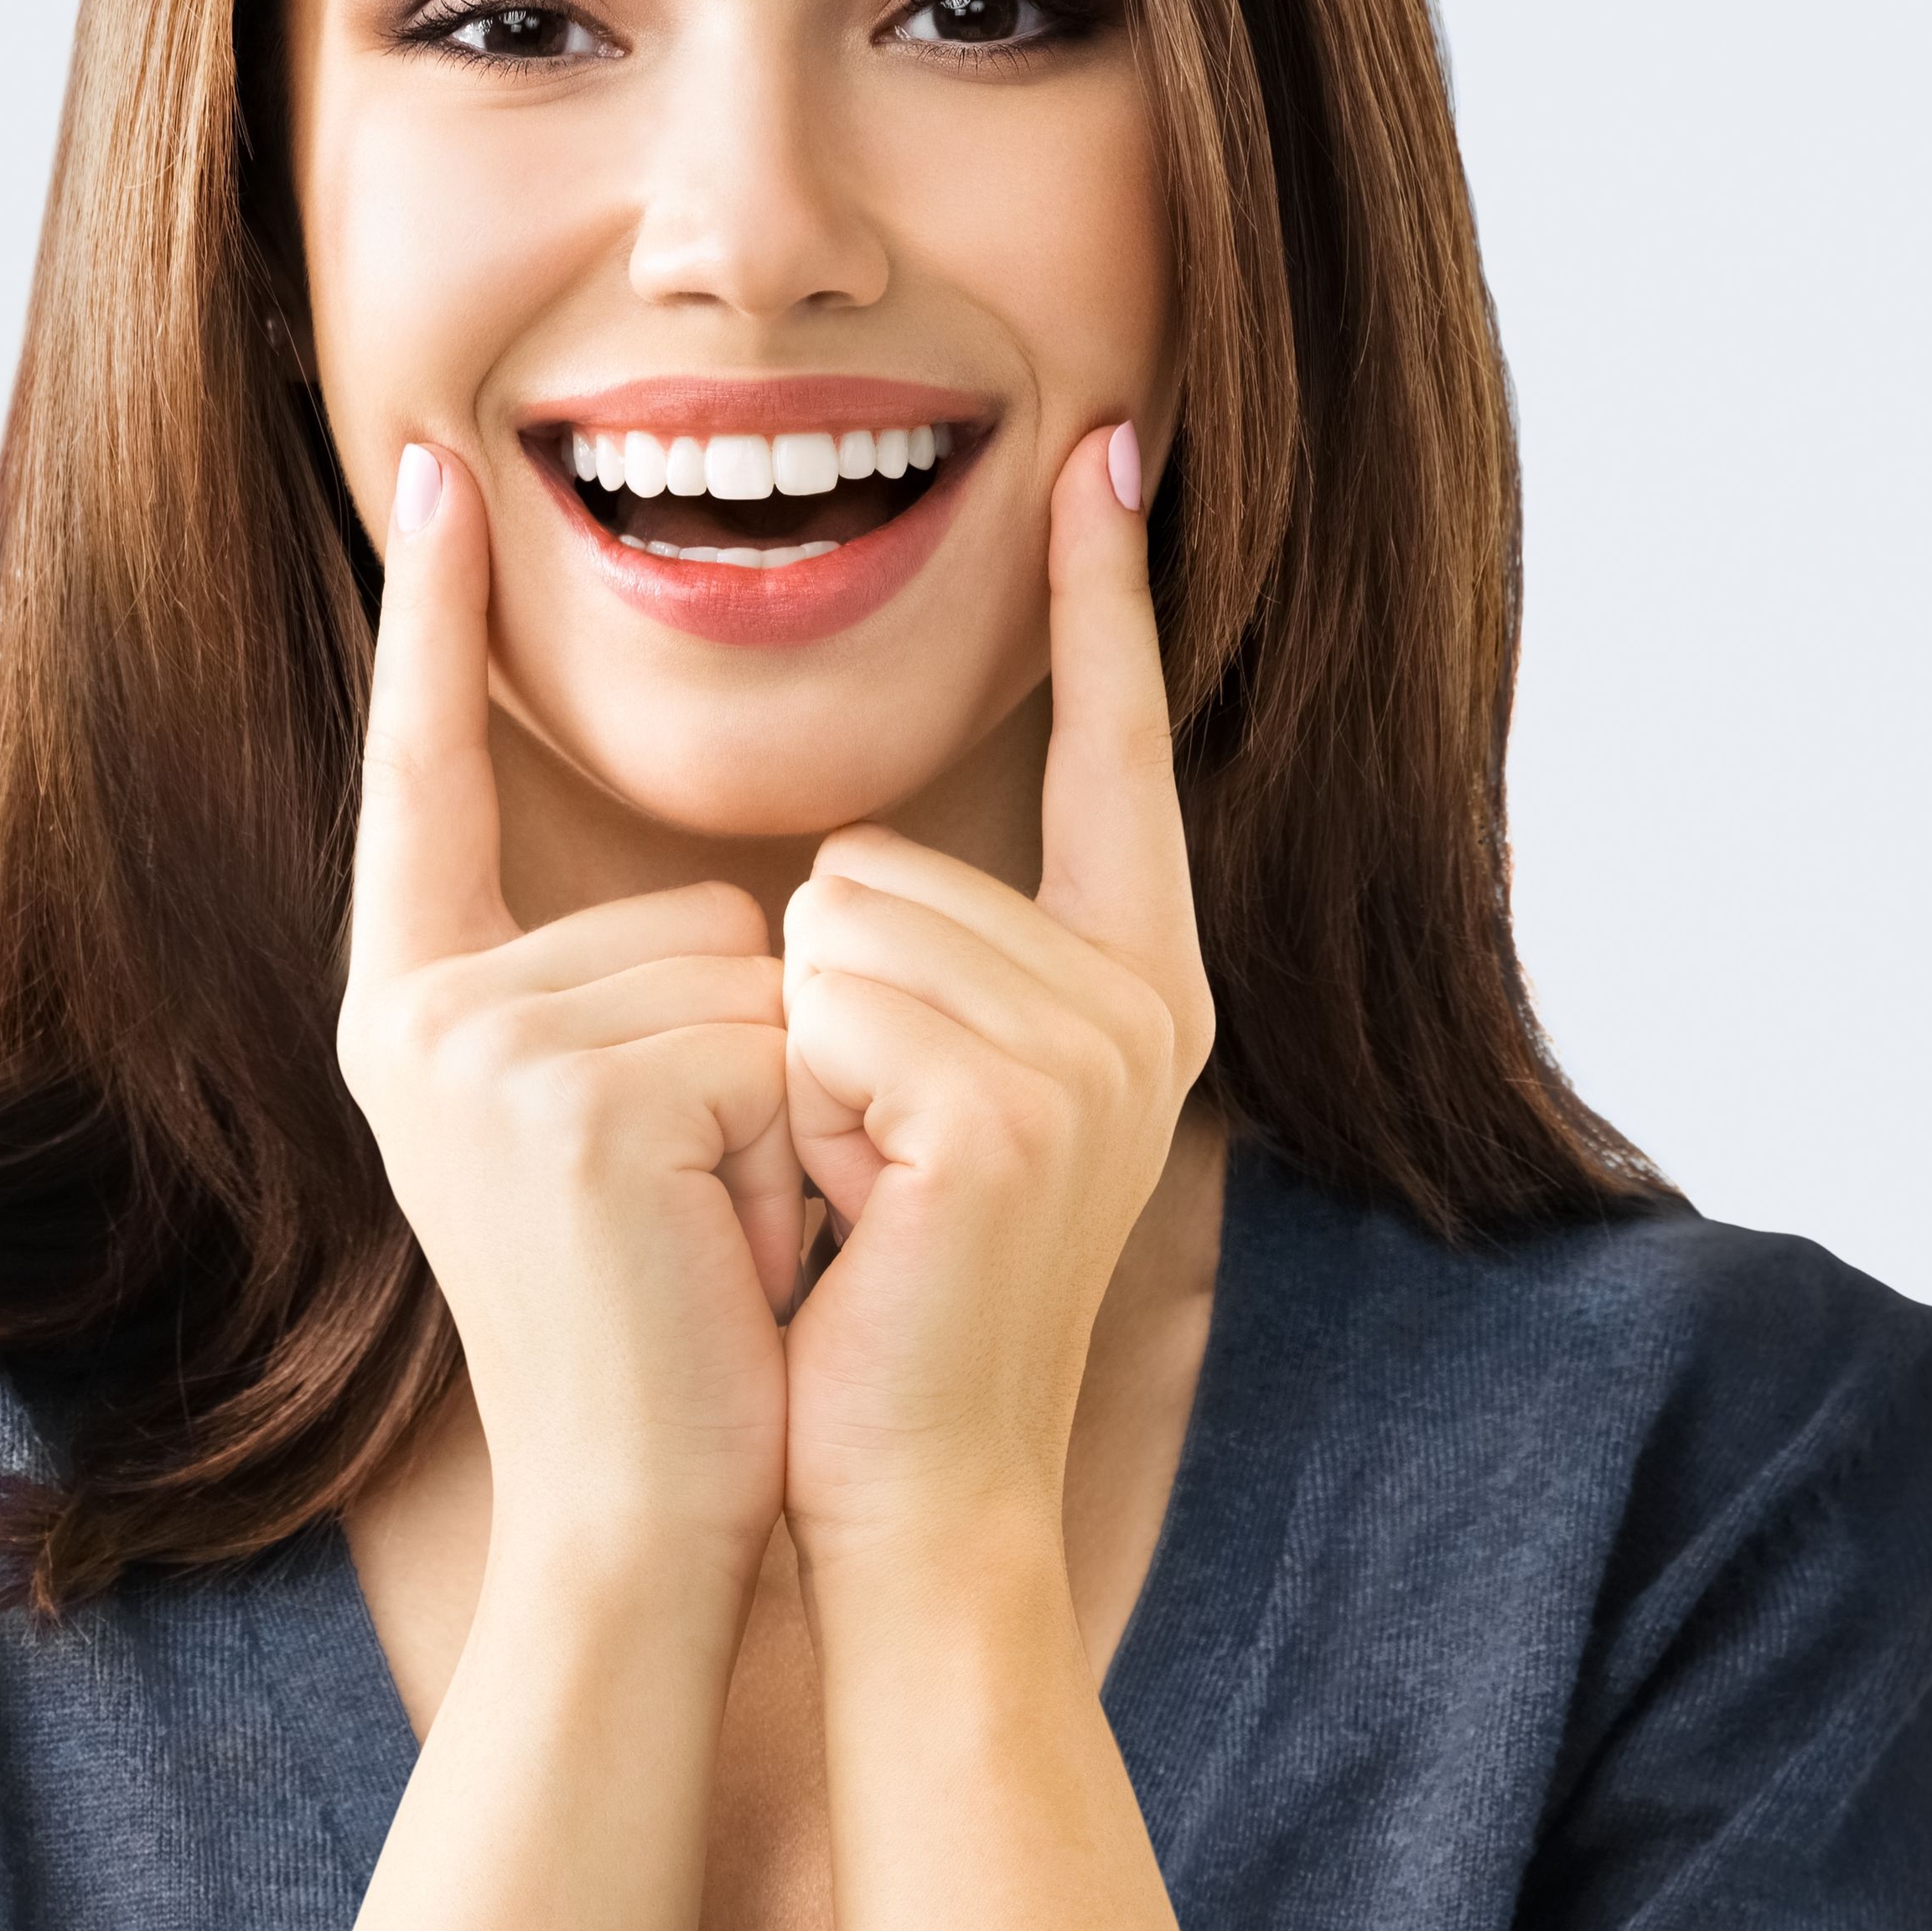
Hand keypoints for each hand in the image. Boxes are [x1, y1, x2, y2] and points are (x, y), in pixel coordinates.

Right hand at [338, 439, 809, 1570]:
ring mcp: (478, 1048)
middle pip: (689, 908)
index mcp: (414, 1003)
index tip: (434, 468)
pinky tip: (724, 1243)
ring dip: (782, 1106)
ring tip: (713, 1234)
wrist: (648, 1505)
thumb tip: (752, 911)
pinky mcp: (566, 1094)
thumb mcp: (608, 1126)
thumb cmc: (668, 1324)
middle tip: (700, 1208)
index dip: (433, 623)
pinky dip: (788, 1139)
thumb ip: (615, 997)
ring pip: (745, 971)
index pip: (426, 774)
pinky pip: (766, 1033)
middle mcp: (417, 1011)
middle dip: (751, 1055)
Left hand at [775, 421, 1216, 1560]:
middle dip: (813, 1010)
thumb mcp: (899, 1103)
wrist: (898, 1486)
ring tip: (853, 1194)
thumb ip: (911, 973)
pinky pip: (821, 1004)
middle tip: (859, 1167)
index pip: (1116, 749)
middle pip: (879, 859)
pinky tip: (852, 1213)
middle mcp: (1139, 1006)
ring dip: (792, 1064)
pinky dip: (793, 1110)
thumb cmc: (868, 1300)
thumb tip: (835, 872)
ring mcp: (1092, 1054)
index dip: (1103, 600)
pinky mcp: (1010, 1109)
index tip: (1104, 445)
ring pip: (833, 923)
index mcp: (1128, 986)